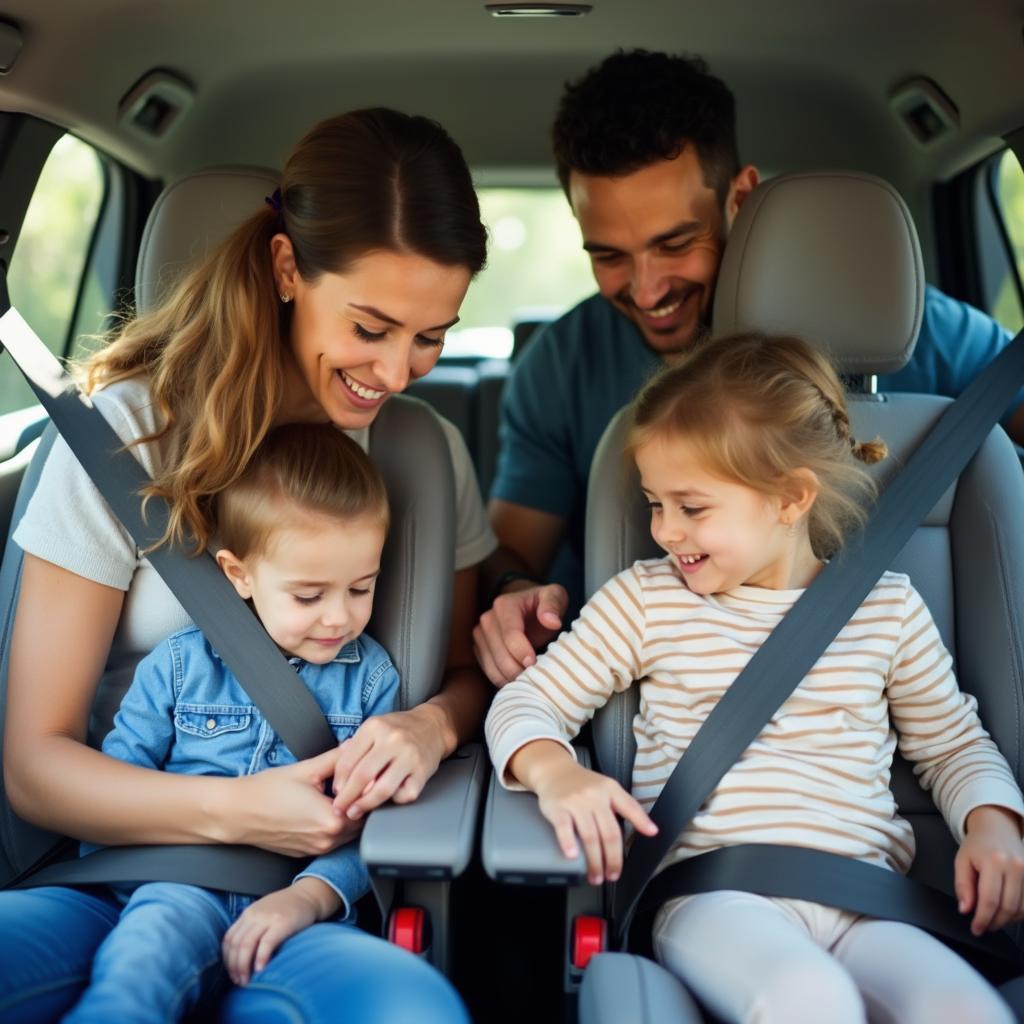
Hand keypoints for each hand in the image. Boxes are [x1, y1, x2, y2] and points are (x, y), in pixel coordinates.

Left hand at [222, 878, 339, 984]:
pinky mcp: (283, 922)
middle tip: (239, 982)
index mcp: (248, 914)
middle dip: (234, 967)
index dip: (227, 960)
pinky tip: (261, 969)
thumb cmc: (287, 909)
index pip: (228, 939)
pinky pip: (266, 942)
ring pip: (246, 944)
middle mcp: (255, 914)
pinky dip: (261, 957)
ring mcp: (268, 917)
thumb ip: (252, 928)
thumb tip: (239, 957)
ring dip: (243, 966)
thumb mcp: (263, 913)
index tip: (232, 974)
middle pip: (235, 944)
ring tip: (247, 980)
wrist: (308, 895)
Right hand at [228, 749, 359, 855]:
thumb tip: (354, 747)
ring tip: (338, 794)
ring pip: (346, 833)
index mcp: (331, 820)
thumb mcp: (306, 769)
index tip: (367, 775)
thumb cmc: (267, 791)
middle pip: (359, 821)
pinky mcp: (306, 853)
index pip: (366, 805)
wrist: (237, 813)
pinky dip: (332, 826)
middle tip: (355, 782)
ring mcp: (316, 850)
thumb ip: (335, 758)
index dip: (369, 789)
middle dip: (359, 803)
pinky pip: (329, 840)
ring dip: (347, 816)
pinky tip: (323, 808)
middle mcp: (327, 840)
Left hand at [331, 704, 448, 819]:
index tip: (336, 793)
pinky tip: (388, 799)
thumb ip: (355, 749)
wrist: (433, 726)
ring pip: (382, 789)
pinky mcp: (423, 771)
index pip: (348, 760)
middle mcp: (392, 740)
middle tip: (339, 809)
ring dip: (365, 805)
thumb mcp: (373, 729)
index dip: (339, 781)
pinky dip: (394, 801)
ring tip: (355, 812)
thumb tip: (339, 781)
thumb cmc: (397, 730)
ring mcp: (409, 756)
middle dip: (347, 797)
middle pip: (363, 775)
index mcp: (375, 727)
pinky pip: (404, 794)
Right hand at [473, 582, 567, 685]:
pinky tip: (520, 681)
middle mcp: (487, 619)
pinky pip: (488, 671)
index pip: (510, 635)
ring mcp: (480, 635)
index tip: (535, 663)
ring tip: (530, 680)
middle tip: (536, 676)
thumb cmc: (544, 604)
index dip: (523, 652)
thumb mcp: (555, 596)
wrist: (529, 608)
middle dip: (518, 669)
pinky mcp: (479, 649)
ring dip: (511, 678)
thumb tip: (552, 621)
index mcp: (504, 605)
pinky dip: (504, 681)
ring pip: (492, 666)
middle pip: (500, 654)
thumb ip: (553, 604)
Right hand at [534, 758, 656, 885]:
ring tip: (596, 876)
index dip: (641, 820)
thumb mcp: (606, 788)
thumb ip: (625, 806)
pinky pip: (564, 828)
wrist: (554, 770)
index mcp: (610, 789)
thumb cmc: (583, 785)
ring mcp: (576, 802)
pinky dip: (569, 843)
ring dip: (594, 861)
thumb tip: (650, 829)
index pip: (629, 806)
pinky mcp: (557, 808)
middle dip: (613, 859)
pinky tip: (572, 856)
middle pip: (609, 832)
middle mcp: (594, 795)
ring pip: (590, 836)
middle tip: (613, 875)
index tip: (651, 833)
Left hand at [955, 805, 1023, 934]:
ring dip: (1007, 920)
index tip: (976, 929)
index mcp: (994, 861)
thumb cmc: (977, 846)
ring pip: (1021, 909)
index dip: (982, 919)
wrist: (996, 830)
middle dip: (994, 922)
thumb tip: (966, 909)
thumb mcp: (962, 862)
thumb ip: (963, 886)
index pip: (990, 900)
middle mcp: (1015, 866)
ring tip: (992, 920)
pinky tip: (1006, 913)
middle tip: (983, 926)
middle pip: (1008, 907)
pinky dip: (1018, 914)